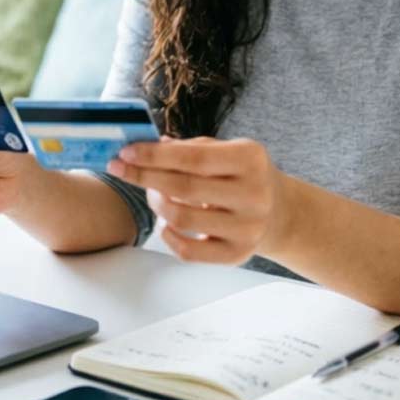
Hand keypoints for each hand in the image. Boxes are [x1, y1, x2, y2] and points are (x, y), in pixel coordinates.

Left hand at [106, 136, 291, 264]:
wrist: (279, 211)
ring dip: (156, 203)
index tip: (125, 152)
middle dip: (144, 176)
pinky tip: (166, 221)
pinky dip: (168, 235)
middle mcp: (253, 194)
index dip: (154, 156)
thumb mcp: (225, 150)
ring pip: (182, 218)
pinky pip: (189, 251)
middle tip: (120, 168)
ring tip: (152, 192)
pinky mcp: (238, 254)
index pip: (193, 158)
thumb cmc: (242, 175)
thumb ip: (188, 148)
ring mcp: (247, 228)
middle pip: (184, 188)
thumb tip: (145, 145)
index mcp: (250, 159)